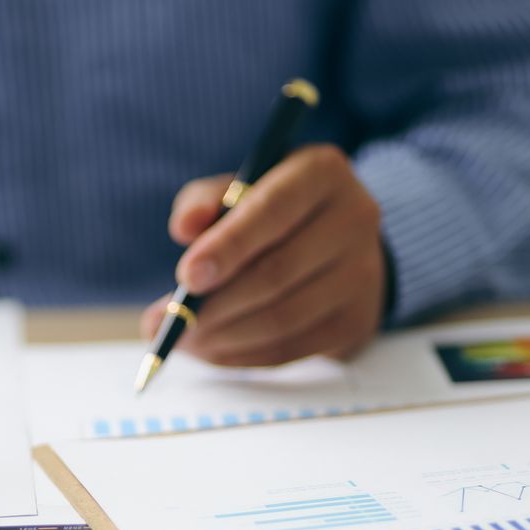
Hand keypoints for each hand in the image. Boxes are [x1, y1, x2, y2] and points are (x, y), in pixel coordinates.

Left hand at [140, 144, 387, 366]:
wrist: (333, 243)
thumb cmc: (268, 213)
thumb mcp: (236, 190)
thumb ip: (203, 201)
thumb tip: (184, 228)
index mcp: (321, 173)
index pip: (273, 210)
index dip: (228, 247)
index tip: (186, 277)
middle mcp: (355, 218)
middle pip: (276, 273)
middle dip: (213, 305)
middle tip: (167, 322)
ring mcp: (363, 273)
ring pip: (281, 319)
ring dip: (222, 338)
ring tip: (183, 339)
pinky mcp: (356, 320)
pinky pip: (290, 350)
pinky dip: (242, 356)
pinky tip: (211, 350)